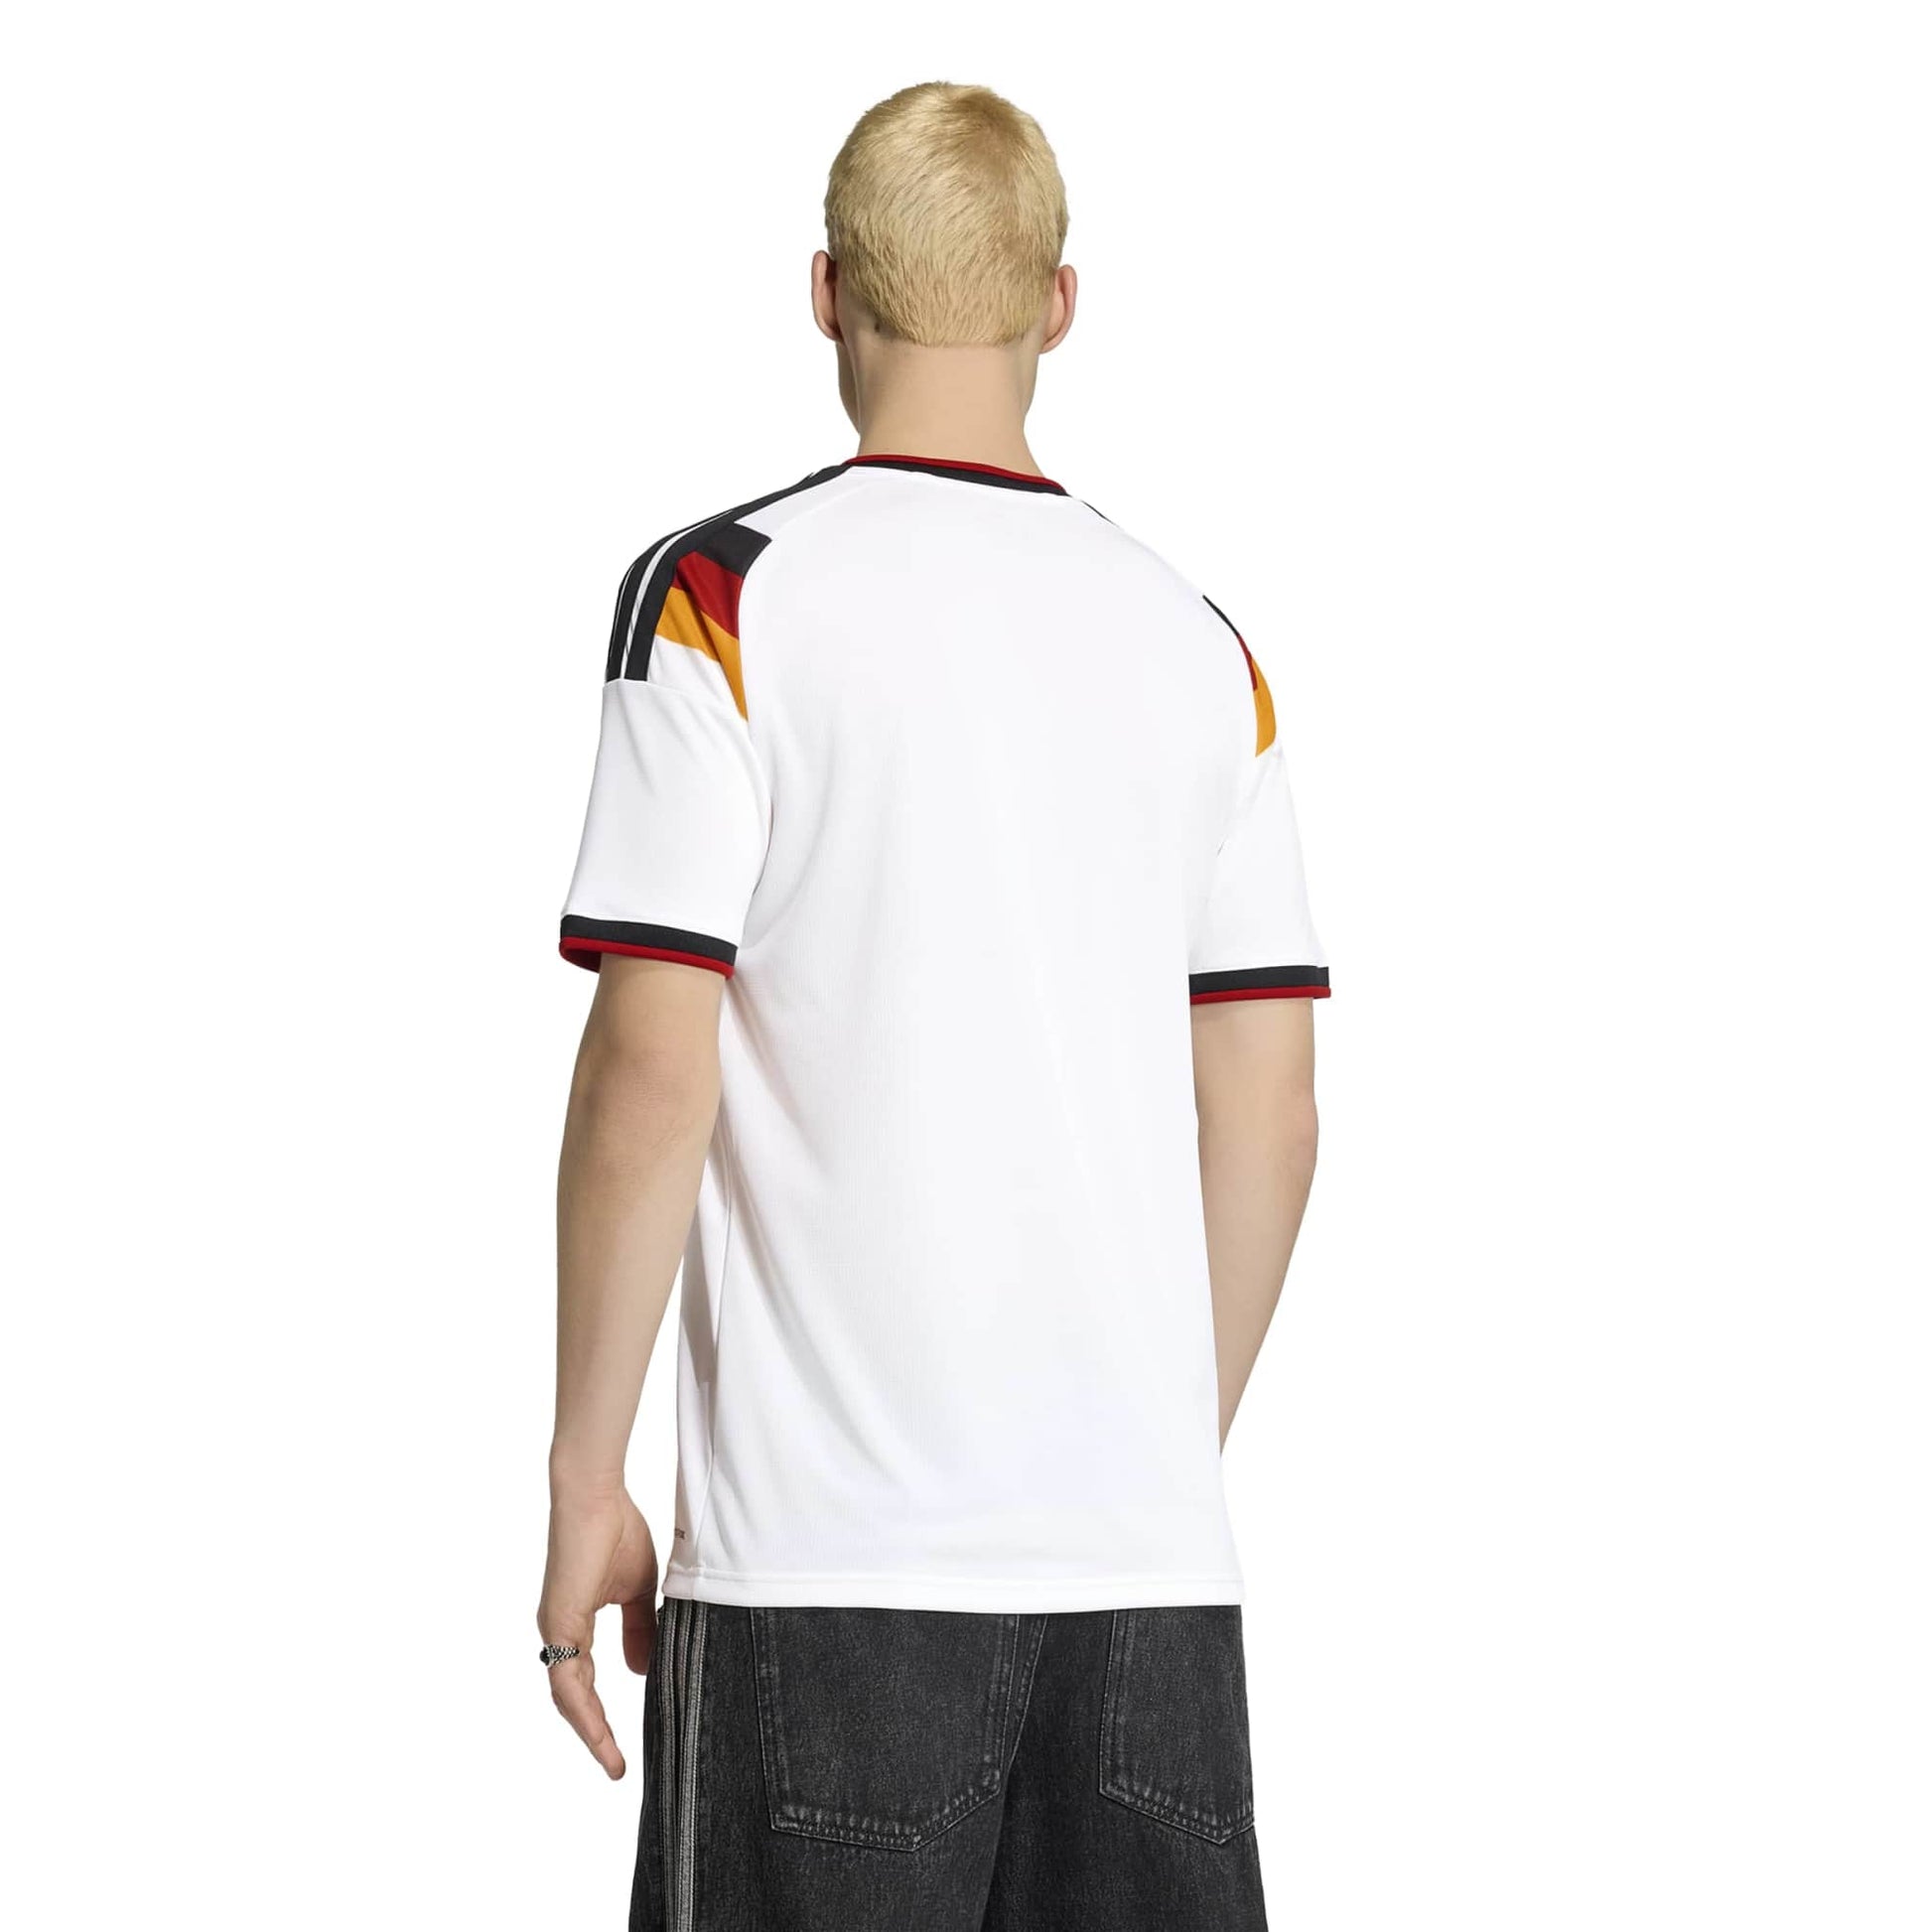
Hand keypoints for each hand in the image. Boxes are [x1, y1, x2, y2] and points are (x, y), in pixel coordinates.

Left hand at [537, 1485, 657, 1777]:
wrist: (596, 1497)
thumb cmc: (615, 1530)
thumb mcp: (638, 1589)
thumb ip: (640, 1629)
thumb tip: (641, 1671)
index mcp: (574, 1624)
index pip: (583, 1683)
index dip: (599, 1716)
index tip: (617, 1748)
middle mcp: (559, 1632)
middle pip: (573, 1699)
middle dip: (594, 1734)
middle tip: (614, 1766)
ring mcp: (556, 1629)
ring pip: (568, 1697)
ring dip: (589, 1731)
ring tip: (609, 1760)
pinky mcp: (559, 1621)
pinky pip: (568, 1678)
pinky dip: (582, 1708)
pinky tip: (597, 1730)